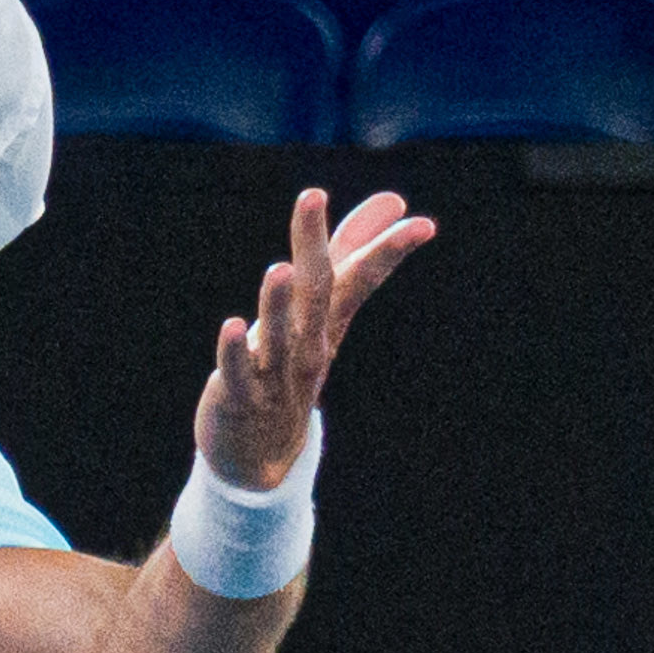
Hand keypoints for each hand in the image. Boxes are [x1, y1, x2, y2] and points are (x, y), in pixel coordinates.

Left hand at [190, 185, 432, 491]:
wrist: (260, 457)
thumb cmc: (290, 369)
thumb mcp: (323, 312)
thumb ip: (350, 253)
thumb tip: (393, 200)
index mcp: (325, 321)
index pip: (360, 279)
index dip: (389, 252)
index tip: (423, 226)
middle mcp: (306, 344)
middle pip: (314, 291)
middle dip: (313, 243)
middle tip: (311, 195)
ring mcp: (274, 373)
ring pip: (277, 335)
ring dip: (278, 303)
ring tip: (281, 267)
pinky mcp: (239, 398)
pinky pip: (239, 375)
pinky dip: (234, 354)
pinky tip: (229, 327)